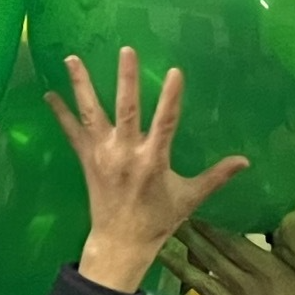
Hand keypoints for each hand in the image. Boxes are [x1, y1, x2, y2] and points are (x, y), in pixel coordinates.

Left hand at [45, 49, 247, 293]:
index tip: (175, 72)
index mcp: (153, 161)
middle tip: (126, 51)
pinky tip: (49, 94)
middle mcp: (126, 154)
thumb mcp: (189, 199)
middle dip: (126, 81)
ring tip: (72, 58)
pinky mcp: (87, 161)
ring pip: (92, 115)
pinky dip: (60, 114)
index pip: (165, 123)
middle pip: (127, 110)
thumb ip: (216, 177)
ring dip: (82, 86)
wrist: (120, 244)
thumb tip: (245, 161)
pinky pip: (72, 134)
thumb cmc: (156, 221)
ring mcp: (103, 156)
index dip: (171, 98)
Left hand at [164, 221, 294, 294]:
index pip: (232, 242)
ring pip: (204, 286)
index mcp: (267, 270)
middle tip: (167, 220)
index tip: (193, 207)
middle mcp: (246, 288)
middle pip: (212, 258)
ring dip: (181, 270)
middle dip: (190, 238)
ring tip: (160, 256)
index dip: (210, 225)